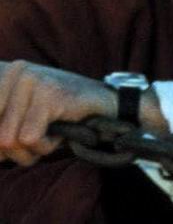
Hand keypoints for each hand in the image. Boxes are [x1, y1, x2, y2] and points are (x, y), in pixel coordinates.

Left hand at [0, 60, 114, 165]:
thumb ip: (2, 130)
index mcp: (7, 75)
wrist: (110, 106)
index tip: (19, 141)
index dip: (0, 144)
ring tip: (53, 134)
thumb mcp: (23, 119)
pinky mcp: (49, 95)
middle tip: (40, 141)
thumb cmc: (64, 117)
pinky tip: (62, 132)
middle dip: (16, 151)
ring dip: (33, 149)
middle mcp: (16, 72)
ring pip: (8, 140)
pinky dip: (47, 145)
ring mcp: (33, 80)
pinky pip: (30, 138)